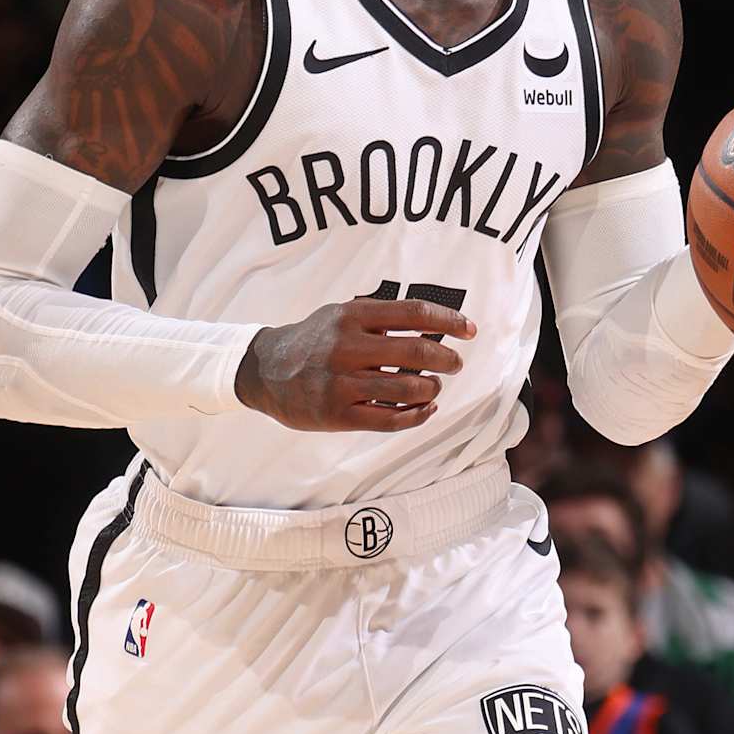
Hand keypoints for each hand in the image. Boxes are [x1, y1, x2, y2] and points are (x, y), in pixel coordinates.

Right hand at [235, 297, 475, 433]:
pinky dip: (417, 415)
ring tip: (433, 387)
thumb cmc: (313, 341)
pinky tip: (426, 409)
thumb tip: (434, 325)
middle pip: (417, 353)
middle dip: (446, 359)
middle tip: (454, 364)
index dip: (448, 322)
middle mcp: (347, 347)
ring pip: (408, 390)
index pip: (414, 313)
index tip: (469, 330)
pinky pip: (391, 419)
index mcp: (352, 316)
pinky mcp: (338, 414)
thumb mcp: (340, 315)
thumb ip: (380, 317)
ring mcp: (342, 383)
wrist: (265, 371)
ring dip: (431, 389)